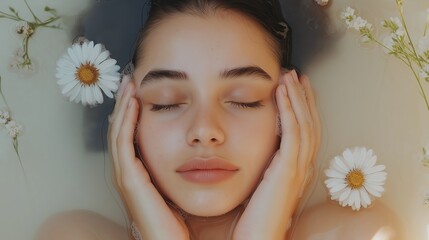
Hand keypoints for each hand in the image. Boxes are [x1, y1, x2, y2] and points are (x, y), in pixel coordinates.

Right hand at [108, 76, 188, 239]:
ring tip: (129, 84)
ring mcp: (127, 177)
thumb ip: (187, 163)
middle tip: (130, 78)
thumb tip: (202, 142)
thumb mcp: (184, 183)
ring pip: (118, 133)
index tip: (141, 88)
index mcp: (141, 172)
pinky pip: (124, 144)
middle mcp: (130, 173)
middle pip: (121, 130)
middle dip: (124, 103)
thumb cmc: (184, 218)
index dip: (133, 111)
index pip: (132, 135)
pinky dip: (126, 122)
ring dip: (122, 107)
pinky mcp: (130, 181)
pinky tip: (132, 103)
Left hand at [233, 70, 320, 239]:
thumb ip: (266, 164)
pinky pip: (291, 132)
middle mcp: (303, 166)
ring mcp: (298, 168)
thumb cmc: (257, 214)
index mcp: (297, 168)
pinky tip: (281, 93)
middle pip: (310, 123)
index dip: (303, 107)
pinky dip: (288, 110)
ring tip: (289, 76)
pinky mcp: (288, 170)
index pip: (305, 130)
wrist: (259, 236)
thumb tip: (258, 146)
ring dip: (297, 97)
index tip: (296, 87)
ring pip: (304, 123)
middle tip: (297, 75)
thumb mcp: (263, 182)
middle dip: (304, 97)